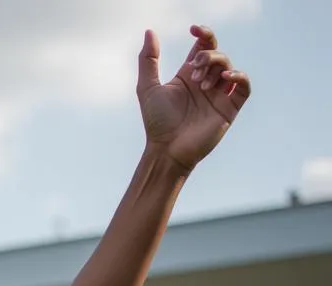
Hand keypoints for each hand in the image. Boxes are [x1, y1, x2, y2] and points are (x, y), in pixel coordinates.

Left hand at [137, 25, 250, 172]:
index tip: (194, 30)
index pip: (203, 46)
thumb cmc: (156, 123)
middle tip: (194, 71)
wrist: (167, 150)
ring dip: (216, 68)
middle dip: (207, 55)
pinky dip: (239, 77)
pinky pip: (243, 86)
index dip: (203, 34)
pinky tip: (227, 76)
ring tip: (201, 85)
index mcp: (189, 75)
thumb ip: (148, 60)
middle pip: (216, 53)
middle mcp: (205, 83)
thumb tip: (149, 31)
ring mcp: (218, 95)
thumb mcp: (147, 87)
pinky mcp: (229, 108)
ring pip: (228, 66)